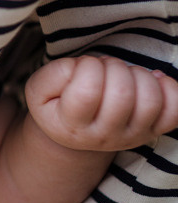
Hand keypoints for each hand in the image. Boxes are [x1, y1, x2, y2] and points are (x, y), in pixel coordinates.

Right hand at [25, 55, 177, 151]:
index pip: (88, 92)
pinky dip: (170, 89)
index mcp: (72, 126)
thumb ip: (54, 74)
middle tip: (102, 69)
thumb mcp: (38, 90)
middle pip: (123, 95)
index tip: (81, 67)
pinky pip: (175, 110)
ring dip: (138, 74)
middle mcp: (106, 136)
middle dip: (113, 67)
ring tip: (122, 75)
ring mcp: (134, 135)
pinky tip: (151, 81)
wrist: (75, 134)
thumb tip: (87, 67)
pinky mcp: (155, 130)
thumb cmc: (57, 105)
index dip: (86, 67)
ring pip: (151, 100)